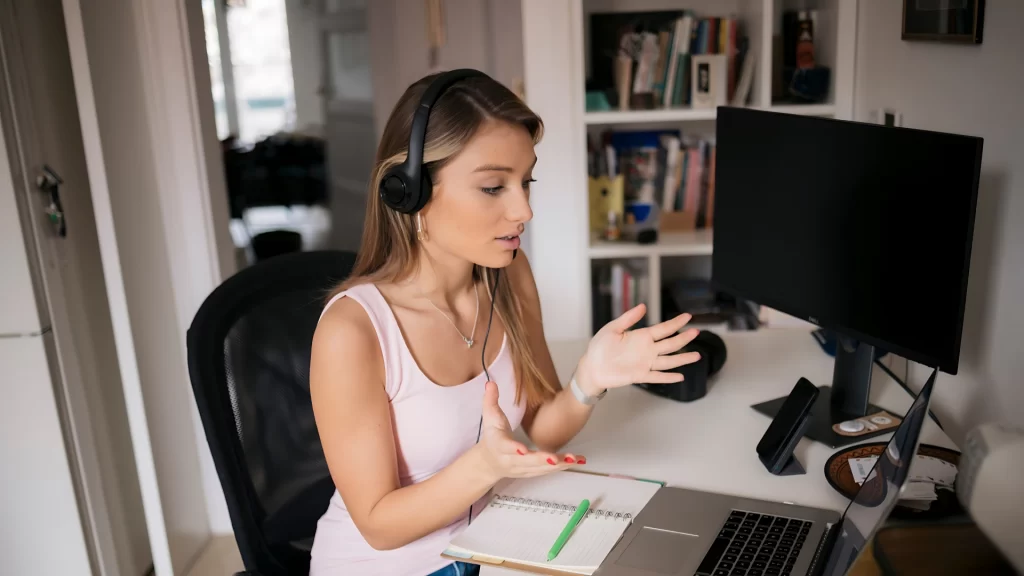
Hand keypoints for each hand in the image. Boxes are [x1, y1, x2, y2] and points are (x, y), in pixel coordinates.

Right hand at [475, 381, 583, 482]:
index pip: (505, 446)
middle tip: (556, 458)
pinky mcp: (533, 472)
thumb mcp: (489, 417)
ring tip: (574, 459)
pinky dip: (563, 466)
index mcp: (499, 445)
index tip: (523, 450)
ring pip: (541, 468)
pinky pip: (549, 471)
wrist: (490, 462)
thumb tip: (491, 383)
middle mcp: (511, 460)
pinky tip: (576, 461)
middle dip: (542, 460)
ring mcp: (522, 469)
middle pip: (527, 462)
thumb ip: (490, 400)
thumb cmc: (492, 437)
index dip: (514, 448)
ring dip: (558, 464)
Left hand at [577, 304, 700, 395]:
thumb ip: (628, 318)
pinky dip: (668, 377)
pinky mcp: (640, 375)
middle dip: (683, 338)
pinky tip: (680, 376)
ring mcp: (645, 363)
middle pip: (670, 344)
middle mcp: (647, 350)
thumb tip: (643, 306)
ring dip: (682, 358)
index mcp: (641, 336)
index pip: (663, 329)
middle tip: (697, 332)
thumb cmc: (600, 347)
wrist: (591, 367)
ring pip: (668, 361)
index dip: (676, 323)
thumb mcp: (613, 328)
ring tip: (697, 355)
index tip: (688, 316)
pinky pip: (657, 377)